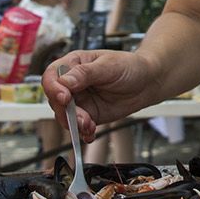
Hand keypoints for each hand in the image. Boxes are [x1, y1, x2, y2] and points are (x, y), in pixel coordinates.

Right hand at [41, 49, 156, 141]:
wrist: (147, 83)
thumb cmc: (129, 66)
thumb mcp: (109, 66)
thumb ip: (86, 74)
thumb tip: (64, 82)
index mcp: (73, 64)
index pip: (52, 76)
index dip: (53, 88)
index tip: (64, 98)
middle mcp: (72, 83)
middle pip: (55, 99)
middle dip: (66, 112)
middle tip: (82, 118)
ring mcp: (79, 100)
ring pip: (65, 116)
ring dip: (75, 124)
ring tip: (90, 126)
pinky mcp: (88, 114)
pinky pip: (78, 127)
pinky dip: (82, 133)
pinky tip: (90, 134)